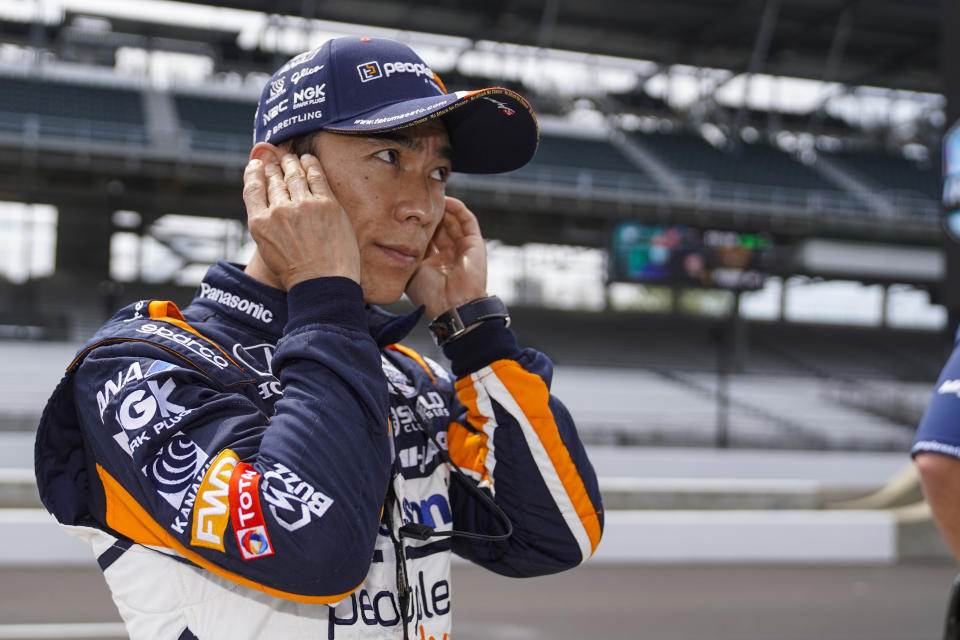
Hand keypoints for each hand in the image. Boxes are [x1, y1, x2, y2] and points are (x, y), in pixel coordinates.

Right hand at [242, 153, 359, 290]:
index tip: (257, 165)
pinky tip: (308, 159)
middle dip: (275, 168)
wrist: (323, 284)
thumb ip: (267, 225)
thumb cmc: (298, 273)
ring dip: (291, 163)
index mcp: (260, 224)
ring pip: (294, 175)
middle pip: (274, 180)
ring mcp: (303, 205)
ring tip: (292, 158)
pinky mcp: (326, 203)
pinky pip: (316, 176)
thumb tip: (269, 207)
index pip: (253, 189)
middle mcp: (278, 211)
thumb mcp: (269, 250)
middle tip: (277, 160)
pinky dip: (311, 164)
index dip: (254, 173)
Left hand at [406, 197, 486, 319]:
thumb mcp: (410, 270)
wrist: (452, 305)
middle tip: (416, 201)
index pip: (424, 238)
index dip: (415, 226)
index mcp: (432, 265)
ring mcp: (462, 249)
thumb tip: (396, 235)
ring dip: (442, 209)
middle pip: (438, 228)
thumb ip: (407, 252)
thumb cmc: (429, 294)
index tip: (403, 213)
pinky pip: (467, 220)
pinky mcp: (475, 244)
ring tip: (430, 197)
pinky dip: (457, 208)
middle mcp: (448, 256)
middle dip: (428, 216)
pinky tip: (445, 200)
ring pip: (452, 221)